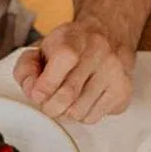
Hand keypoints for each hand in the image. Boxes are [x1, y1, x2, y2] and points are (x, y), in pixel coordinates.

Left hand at [13, 19, 132, 122]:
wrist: (108, 33)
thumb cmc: (72, 44)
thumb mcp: (42, 46)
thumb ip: (26, 67)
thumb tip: (31, 89)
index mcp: (76, 37)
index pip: (64, 59)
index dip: (45, 83)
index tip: (37, 92)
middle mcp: (100, 52)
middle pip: (67, 95)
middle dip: (49, 105)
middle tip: (47, 102)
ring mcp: (114, 72)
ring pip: (78, 112)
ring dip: (65, 112)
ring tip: (67, 99)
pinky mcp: (123, 90)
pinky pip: (93, 117)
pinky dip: (82, 114)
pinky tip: (84, 99)